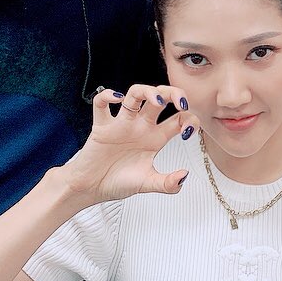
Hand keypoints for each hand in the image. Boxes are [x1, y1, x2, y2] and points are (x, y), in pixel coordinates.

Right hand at [61, 85, 199, 204]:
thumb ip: (167, 183)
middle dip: (174, 94)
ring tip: (156, 100)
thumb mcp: (147, 184)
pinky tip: (116, 99)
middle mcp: (141, 127)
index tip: (187, 132)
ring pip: (135, 94)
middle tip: (181, 102)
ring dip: (147, 91)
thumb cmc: (118, 182)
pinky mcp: (102, 126)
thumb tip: (184, 176)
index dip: (189, 120)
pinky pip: (101, 104)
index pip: (179, 118)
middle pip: (161, 98)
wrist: (92, 189)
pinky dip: (106, 96)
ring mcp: (122, 124)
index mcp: (156, 138)